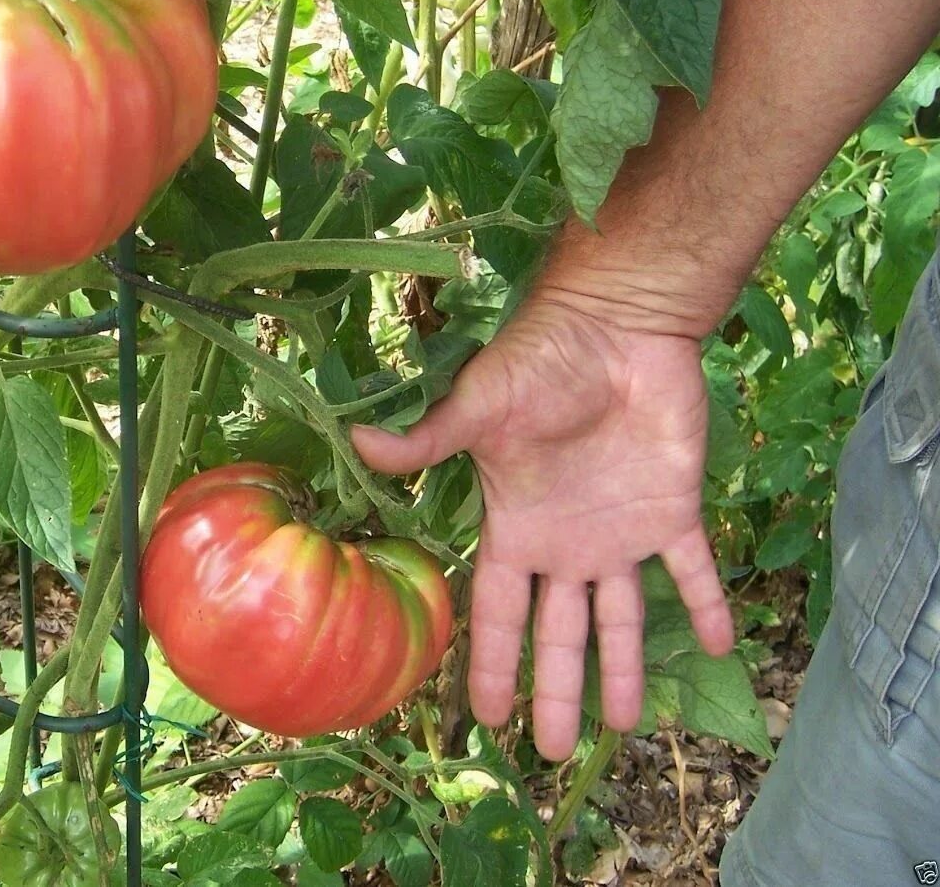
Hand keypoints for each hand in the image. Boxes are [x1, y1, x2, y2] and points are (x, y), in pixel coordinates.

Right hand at [352, 292, 733, 759]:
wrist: (616, 324)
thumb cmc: (539, 362)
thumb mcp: (478, 405)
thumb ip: (428, 439)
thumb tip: (355, 441)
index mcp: (517, 526)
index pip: (500, 610)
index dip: (493, 662)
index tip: (488, 719)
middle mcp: (566, 542)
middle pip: (558, 632)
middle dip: (554, 691)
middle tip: (551, 754)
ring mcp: (621, 531)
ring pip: (623, 619)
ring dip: (623, 670)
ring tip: (623, 729)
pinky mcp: (674, 509)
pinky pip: (693, 570)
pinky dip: (709, 605)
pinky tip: (724, 645)